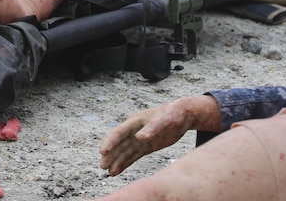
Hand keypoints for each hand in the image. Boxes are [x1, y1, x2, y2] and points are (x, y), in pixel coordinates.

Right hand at [98, 95, 219, 175]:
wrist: (183, 115)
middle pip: (118, 144)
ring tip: (109, 172)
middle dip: (110, 154)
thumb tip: (139, 138)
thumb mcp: (165, 120)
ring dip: (116, 161)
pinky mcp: (146, 146)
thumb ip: (153, 128)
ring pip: (124, 152)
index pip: (119, 132)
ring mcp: (139, 139)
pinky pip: (132, 156)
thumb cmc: (174, 113)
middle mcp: (134, 131)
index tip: (103, 152)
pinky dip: (125, 163)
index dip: (110, 142)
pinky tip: (117, 171)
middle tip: (102, 166)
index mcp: (135, 122)